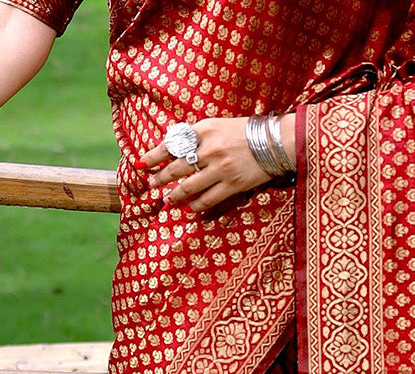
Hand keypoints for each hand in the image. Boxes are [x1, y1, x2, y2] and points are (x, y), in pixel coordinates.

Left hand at [141, 113, 296, 213]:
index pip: (171, 144)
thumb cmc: (244, 132)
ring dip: (176, 195)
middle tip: (151, 185)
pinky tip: (191, 208)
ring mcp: (220, 169)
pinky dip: (197, 205)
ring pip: (190, 186)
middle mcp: (209, 150)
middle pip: (177, 167)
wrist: (273, 142)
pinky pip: (208, 199)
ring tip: (168, 200)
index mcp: (204, 130)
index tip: (141, 163)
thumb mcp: (217, 125)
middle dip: (161, 178)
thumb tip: (176, 149)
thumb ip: (197, 136)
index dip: (154, 155)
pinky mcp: (232, 185)